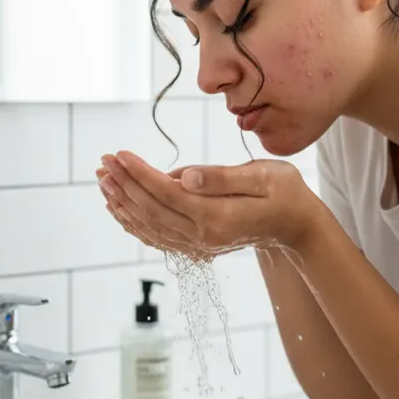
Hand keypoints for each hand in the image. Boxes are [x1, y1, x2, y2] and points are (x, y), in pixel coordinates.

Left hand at [97, 151, 319, 256]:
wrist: (296, 226)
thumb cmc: (284, 193)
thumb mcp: (264, 176)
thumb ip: (223, 177)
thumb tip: (185, 176)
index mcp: (217, 216)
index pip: (167, 193)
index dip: (139, 173)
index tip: (120, 154)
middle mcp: (203, 236)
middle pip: (151, 209)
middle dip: (124, 184)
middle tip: (102, 162)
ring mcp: (198, 244)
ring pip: (149, 226)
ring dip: (122, 203)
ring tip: (102, 180)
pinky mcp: (196, 245)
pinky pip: (156, 236)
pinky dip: (133, 222)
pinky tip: (119, 207)